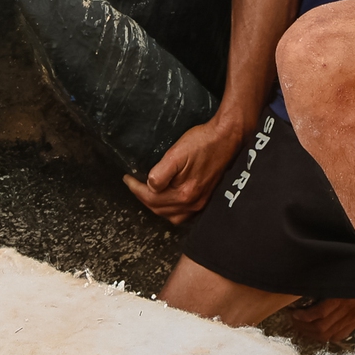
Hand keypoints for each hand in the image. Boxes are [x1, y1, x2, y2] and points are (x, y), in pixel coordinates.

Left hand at [120, 115, 246, 221]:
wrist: (227, 138)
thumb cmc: (203, 142)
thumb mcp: (177, 153)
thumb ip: (161, 173)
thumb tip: (150, 186)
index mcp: (184, 193)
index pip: (151, 198)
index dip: (135, 189)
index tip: (127, 178)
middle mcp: (193, 203)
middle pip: (160, 209)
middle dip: (143, 198)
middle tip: (133, 184)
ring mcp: (201, 204)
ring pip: (171, 215)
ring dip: (156, 206)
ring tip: (147, 193)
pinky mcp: (207, 199)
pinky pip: (184, 214)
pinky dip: (172, 209)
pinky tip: (168, 199)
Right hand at [290, 298, 354, 344]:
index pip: (337, 335)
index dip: (322, 336)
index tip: (311, 330)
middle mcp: (351, 316)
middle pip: (325, 334)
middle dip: (308, 332)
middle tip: (297, 326)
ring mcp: (344, 307)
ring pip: (320, 326)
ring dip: (304, 326)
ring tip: (294, 319)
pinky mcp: (337, 297)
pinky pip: (318, 313)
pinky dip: (305, 316)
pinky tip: (297, 313)